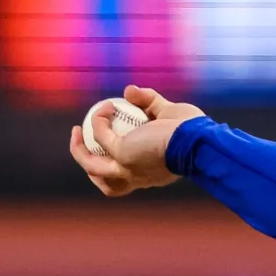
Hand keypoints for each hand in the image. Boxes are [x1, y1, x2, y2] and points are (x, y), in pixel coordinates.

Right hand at [68, 85, 205, 196]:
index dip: (113, 165)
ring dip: (79, 150)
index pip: (128, 180)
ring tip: (77, 130)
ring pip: (93, 169)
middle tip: (84, 141)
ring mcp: (128, 169)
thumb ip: (150, 101)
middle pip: (107, 185)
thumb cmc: (193, 130)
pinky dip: (98, 121)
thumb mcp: (169, 112)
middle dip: (90, 165)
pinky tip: (105, 108)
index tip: (110, 142)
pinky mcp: (123, 156)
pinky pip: (100, 137)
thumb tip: (128, 91)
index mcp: (151, 173)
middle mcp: (138, 177)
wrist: (199, 139)